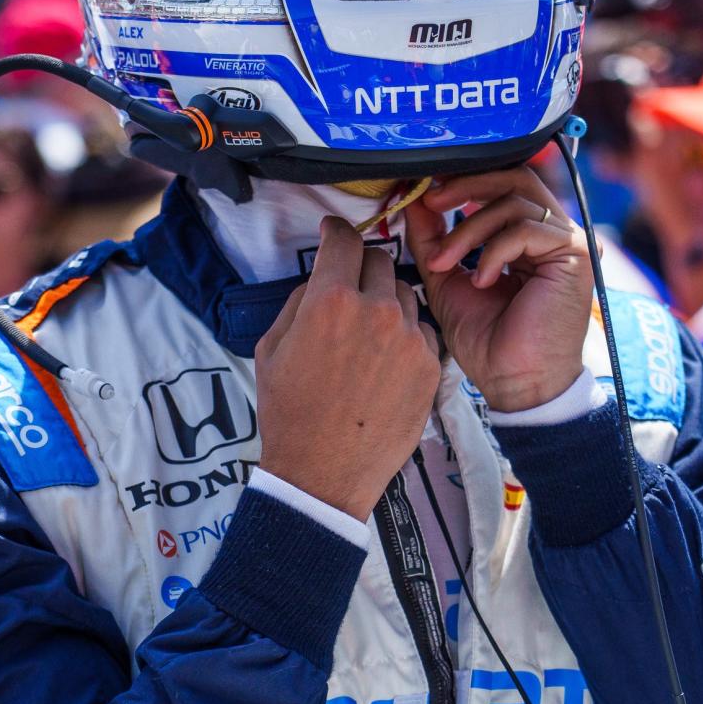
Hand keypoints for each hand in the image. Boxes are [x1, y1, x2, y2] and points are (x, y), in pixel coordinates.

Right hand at [255, 217, 440, 520]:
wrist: (323, 473)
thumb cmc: (289, 413)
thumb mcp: (271, 348)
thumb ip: (300, 303)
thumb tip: (320, 282)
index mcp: (331, 301)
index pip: (344, 239)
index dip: (336, 230)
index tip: (334, 232)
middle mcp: (377, 311)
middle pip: (380, 260)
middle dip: (362, 267)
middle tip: (350, 285)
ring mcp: (410, 338)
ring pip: (406, 293)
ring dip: (388, 299)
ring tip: (369, 330)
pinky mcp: (431, 366)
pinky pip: (423, 330)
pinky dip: (407, 334)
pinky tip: (387, 358)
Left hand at [405, 167, 593, 411]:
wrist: (513, 383)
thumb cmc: (486, 339)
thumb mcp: (447, 277)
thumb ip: (434, 237)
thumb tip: (415, 197)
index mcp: (526, 234)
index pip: (500, 183)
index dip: (462, 179)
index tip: (424, 190)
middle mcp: (551, 231)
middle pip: (513, 175)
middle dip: (465, 185)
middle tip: (430, 201)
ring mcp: (566, 241)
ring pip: (513, 201)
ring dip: (468, 230)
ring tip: (445, 263)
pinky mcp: (574, 255)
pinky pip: (525, 228)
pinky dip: (493, 252)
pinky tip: (481, 281)